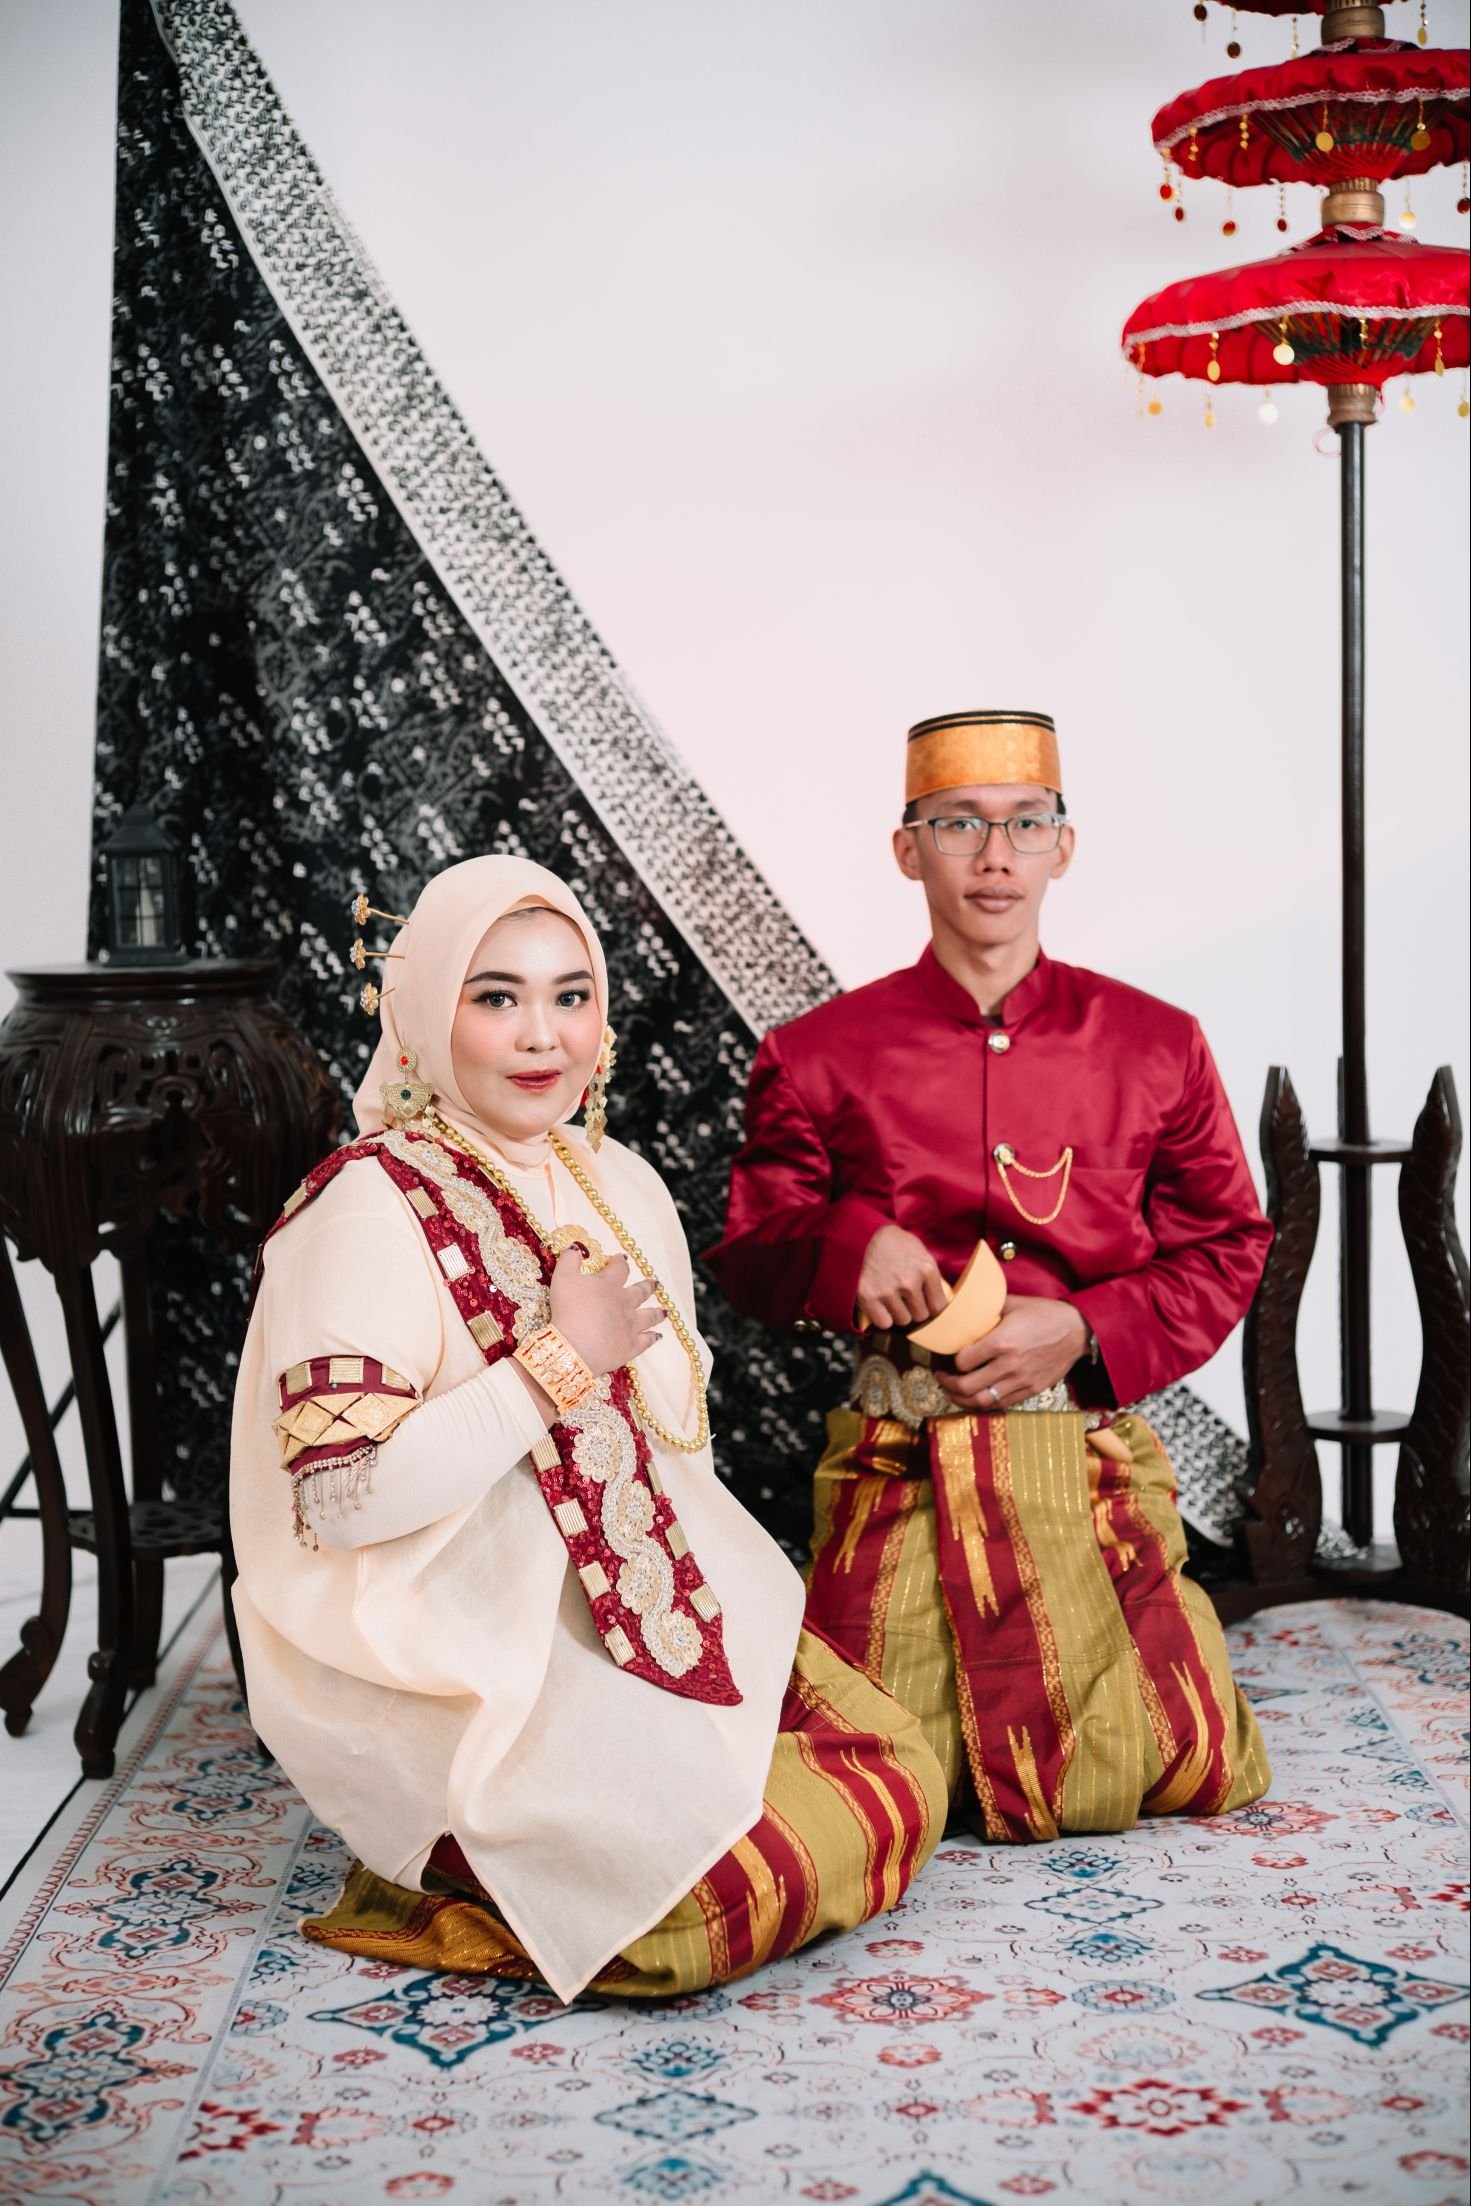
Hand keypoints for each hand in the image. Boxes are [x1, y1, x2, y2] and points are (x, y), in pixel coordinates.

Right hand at [550, 1249, 663, 1376]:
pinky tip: (657, 1336)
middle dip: (647, 1286)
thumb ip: (569, 1261)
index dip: (620, 1262)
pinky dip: (652, 1338)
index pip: (618, 1269)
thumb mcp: (562, 1279)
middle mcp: (624, 1304)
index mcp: (609, 1286)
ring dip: (657, 1313)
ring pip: (649, 1316)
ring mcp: (630, 1325)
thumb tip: (575, 1248)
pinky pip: (645, 1341)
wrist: (576, 1346)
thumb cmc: (568, 1311)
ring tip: (665, 1311)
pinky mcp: (630, 1346)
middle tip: (656, 1283)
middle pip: (640, 1292)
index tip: (622, 1258)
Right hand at [856, 1223, 949, 1331]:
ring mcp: (889, 1291)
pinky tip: (879, 1305)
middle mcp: (910, 1282)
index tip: (923, 1301)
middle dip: (913, 1308)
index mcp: (926, 1268)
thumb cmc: (891, 1241)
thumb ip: (928, 1273)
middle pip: (921, 1315)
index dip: (930, 1304)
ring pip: (903, 1320)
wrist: (859, 1233)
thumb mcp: (918, 1250)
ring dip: (897, 1312)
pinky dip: (882, 1317)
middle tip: (903, 1297)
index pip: (938, 1305)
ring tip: (890, 1298)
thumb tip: (937, 1296)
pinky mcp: (869, 1298)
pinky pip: (884, 1323)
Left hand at [936, 1295, 1088, 1409]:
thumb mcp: (1012, 1303)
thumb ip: (986, 1309)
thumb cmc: (1043, 1313)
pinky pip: (1000, 1405)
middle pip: (967, 1387)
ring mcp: (1021, 1381)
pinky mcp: (1031, 1390)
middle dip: (947, 1384)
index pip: (963, 1361)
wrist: (1077, 1330)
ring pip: (981, 1401)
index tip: (946, 1357)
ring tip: (953, 1391)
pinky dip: (983, 1404)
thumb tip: (961, 1308)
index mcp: (1002, 1342)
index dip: (950, 1361)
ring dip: (961, 1399)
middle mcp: (1010, 1365)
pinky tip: (975, 1396)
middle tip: (941, 1377)